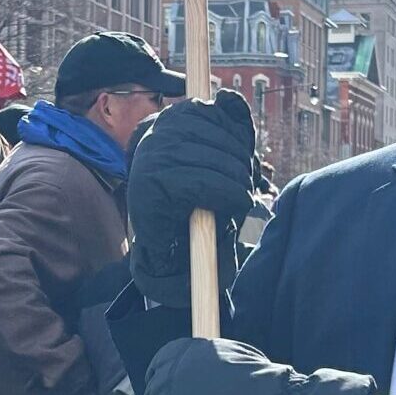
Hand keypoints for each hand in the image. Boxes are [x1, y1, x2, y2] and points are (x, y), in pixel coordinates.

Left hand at [125, 94, 257, 306]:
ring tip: (239, 175)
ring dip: (242, 157)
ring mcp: (170, 123)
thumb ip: (177, 267)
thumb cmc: (163, 218)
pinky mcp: (184, 108)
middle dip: (241, 177)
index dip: (231, 195)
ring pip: (226, 136)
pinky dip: (238, 130)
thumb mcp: (163, 247)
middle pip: (221, 158)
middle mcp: (157, 148)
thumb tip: (195, 286)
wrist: (151, 176)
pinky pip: (223, 112)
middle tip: (244, 193)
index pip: (205, 183)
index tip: (243, 204)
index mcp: (151, 183)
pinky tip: (234, 146)